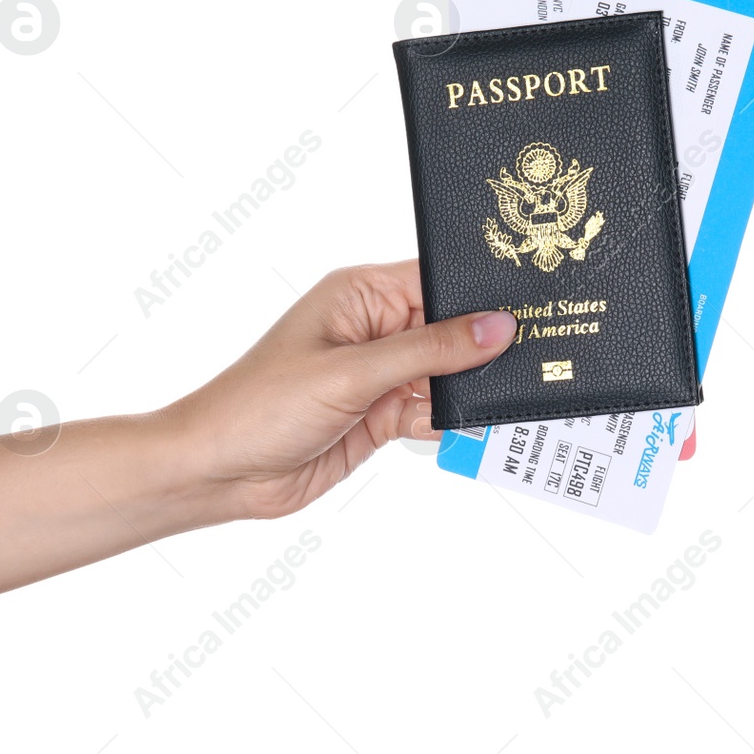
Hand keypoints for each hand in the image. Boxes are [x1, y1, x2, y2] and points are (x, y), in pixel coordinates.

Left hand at [172, 260, 515, 521]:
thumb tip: (497, 326)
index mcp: (361, 295)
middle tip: (535, 356)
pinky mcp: (382, 415)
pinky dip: (451, 421)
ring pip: (449, 374)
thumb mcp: (352, 372)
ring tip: (505, 397)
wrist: (218, 473)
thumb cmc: (260, 405)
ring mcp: (380, 374)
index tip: (530, 306)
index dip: (481, 294)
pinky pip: (434, 411)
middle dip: (484, 346)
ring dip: (470, 389)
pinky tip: (468, 427)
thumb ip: (429, 350)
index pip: (437, 281)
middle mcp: (375, 329)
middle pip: (452, 329)